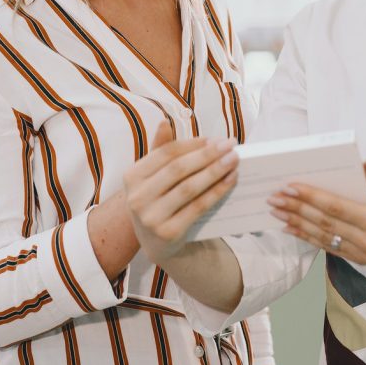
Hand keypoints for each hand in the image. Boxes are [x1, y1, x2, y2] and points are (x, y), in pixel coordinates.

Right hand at [123, 124, 238, 263]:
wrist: (156, 243)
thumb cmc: (158, 200)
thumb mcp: (153, 176)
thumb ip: (160, 150)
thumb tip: (164, 121)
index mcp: (131, 176)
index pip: (166, 153)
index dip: (192, 144)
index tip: (215, 139)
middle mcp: (137, 197)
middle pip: (178, 169)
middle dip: (207, 155)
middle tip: (230, 144)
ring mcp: (151, 217)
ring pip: (189, 188)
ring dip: (215, 171)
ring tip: (234, 160)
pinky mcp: (168, 233)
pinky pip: (198, 207)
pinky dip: (216, 192)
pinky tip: (230, 180)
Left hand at [268, 157, 365, 265]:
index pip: (336, 208)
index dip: (311, 197)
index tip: (290, 187)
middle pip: (324, 224)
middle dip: (296, 209)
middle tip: (274, 198)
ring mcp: (363, 255)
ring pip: (323, 238)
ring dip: (297, 224)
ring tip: (276, 212)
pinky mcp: (361, 260)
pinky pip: (330, 248)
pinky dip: (309, 237)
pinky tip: (293, 228)